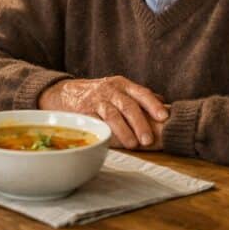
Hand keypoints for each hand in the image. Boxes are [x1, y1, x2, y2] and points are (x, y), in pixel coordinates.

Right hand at [38, 76, 168, 149]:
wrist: (64, 93)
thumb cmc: (98, 94)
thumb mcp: (119, 89)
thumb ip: (139, 96)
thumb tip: (164, 102)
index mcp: (122, 84)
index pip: (141, 93)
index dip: (153, 105)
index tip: (164, 117)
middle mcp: (110, 90)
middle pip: (128, 105)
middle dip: (140, 123)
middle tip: (148, 139)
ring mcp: (96, 100)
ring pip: (112, 114)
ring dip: (124, 131)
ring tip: (134, 145)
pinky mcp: (83, 111)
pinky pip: (96, 122)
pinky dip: (105, 132)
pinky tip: (112, 141)